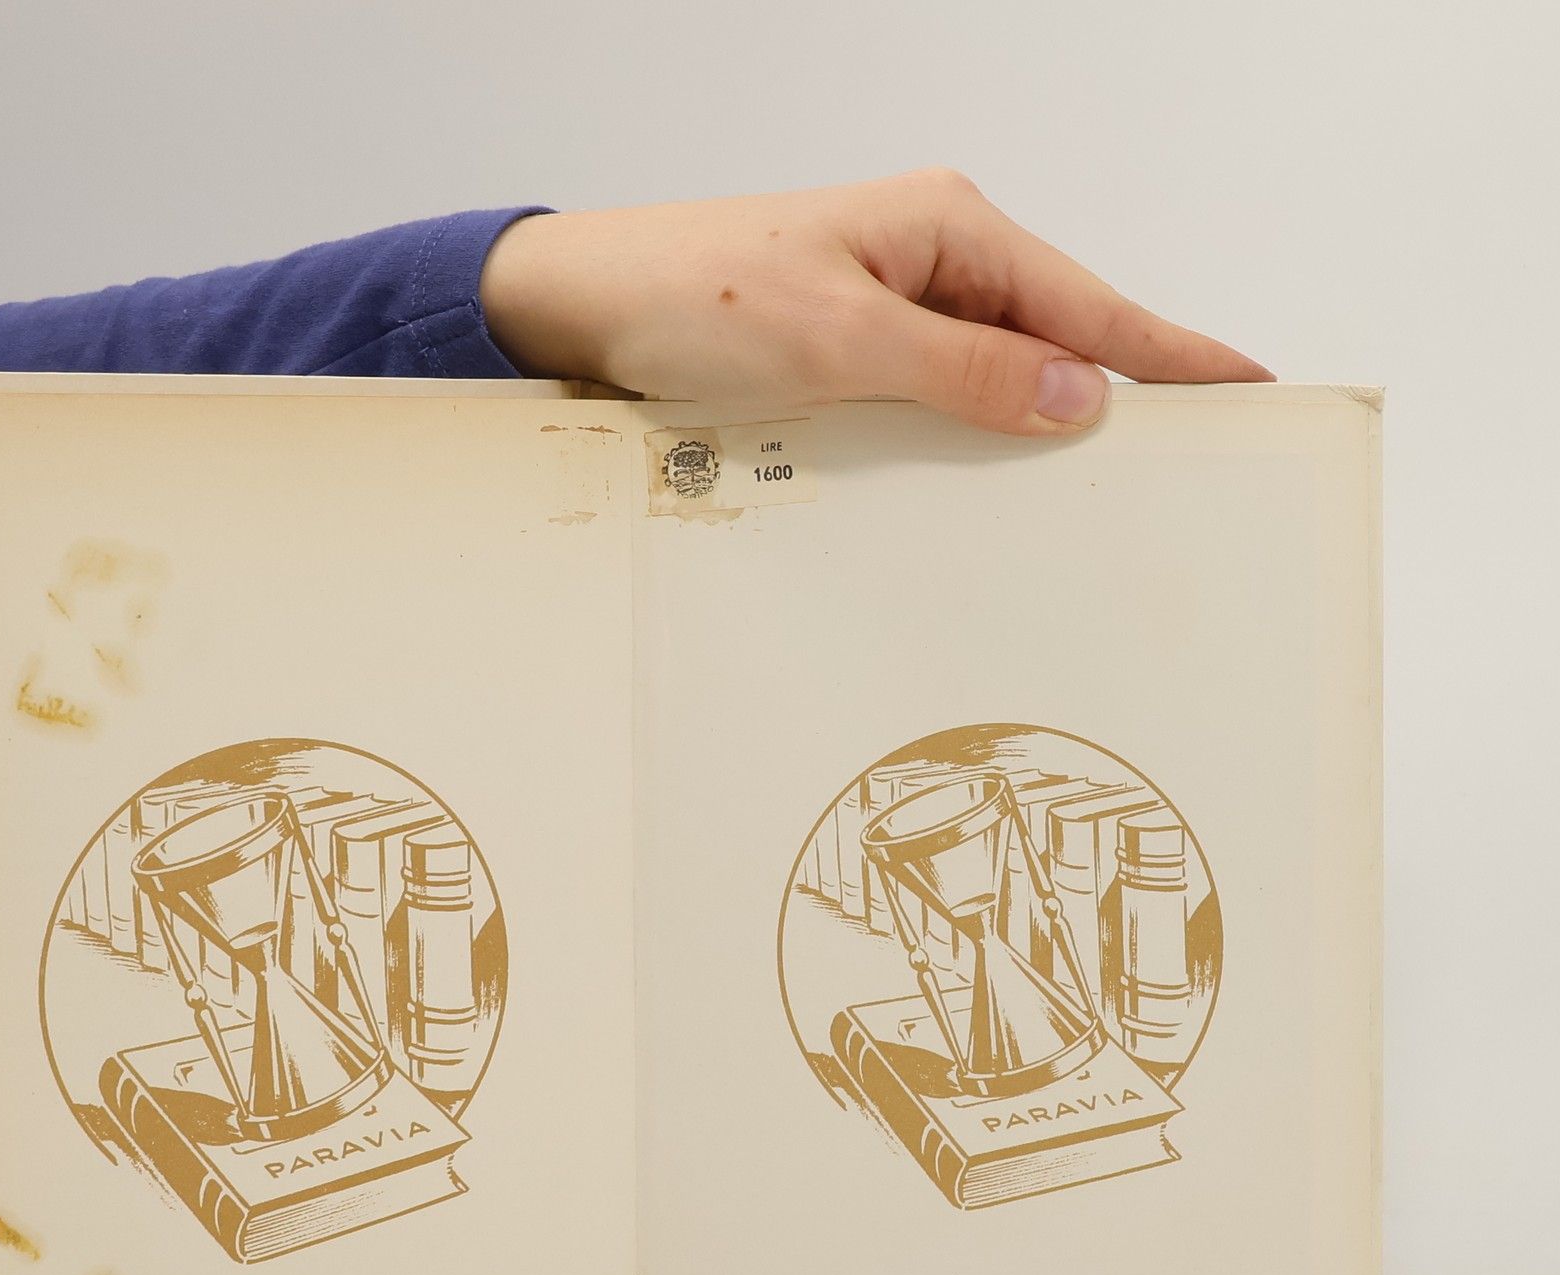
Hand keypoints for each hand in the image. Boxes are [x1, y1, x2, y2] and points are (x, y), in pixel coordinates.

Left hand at [480, 169, 1269, 433]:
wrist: (580, 304)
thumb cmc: (691, 294)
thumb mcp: (838, 338)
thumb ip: (961, 372)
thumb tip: (1075, 399)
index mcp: (947, 230)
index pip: (1087, 305)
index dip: (1169, 354)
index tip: (1248, 389)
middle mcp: (929, 260)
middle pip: (1054, 340)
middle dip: (1116, 401)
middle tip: (1188, 467)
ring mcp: (889, 306)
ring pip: (995, 375)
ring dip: (1037, 428)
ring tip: (1106, 491)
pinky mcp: (848, 350)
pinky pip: (938, 396)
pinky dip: (968, 436)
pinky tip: (987, 479)